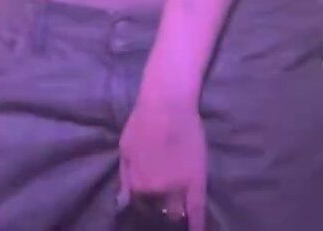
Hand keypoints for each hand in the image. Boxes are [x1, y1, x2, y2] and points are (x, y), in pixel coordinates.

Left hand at [119, 95, 206, 230]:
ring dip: (175, 219)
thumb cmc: (143, 121)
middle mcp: (155, 192)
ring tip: (176, 221)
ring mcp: (177, 188)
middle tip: (163, 215)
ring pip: (176, 214)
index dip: (146, 213)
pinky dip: (197, 225)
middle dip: (160, 218)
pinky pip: (197, 209)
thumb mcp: (125, 149)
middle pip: (158, 214)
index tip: (149, 216)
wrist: (168, 103)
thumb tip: (124, 202)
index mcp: (137, 186)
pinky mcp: (197, 180)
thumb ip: (125, 177)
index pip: (141, 209)